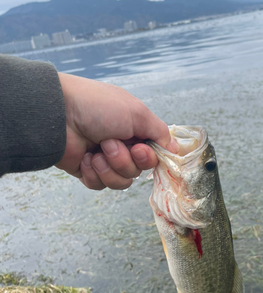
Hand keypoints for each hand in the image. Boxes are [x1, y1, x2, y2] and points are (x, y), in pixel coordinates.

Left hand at [55, 73, 177, 189]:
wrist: (58, 114)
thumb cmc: (98, 107)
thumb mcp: (137, 113)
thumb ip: (160, 132)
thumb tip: (175, 149)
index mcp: (135, 130)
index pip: (154, 155)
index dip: (149, 158)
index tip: (139, 148)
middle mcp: (123, 146)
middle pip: (138, 171)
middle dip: (124, 160)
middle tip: (109, 143)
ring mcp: (105, 160)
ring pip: (121, 182)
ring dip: (109, 167)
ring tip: (95, 151)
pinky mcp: (88, 172)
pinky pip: (101, 185)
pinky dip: (93, 173)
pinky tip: (84, 158)